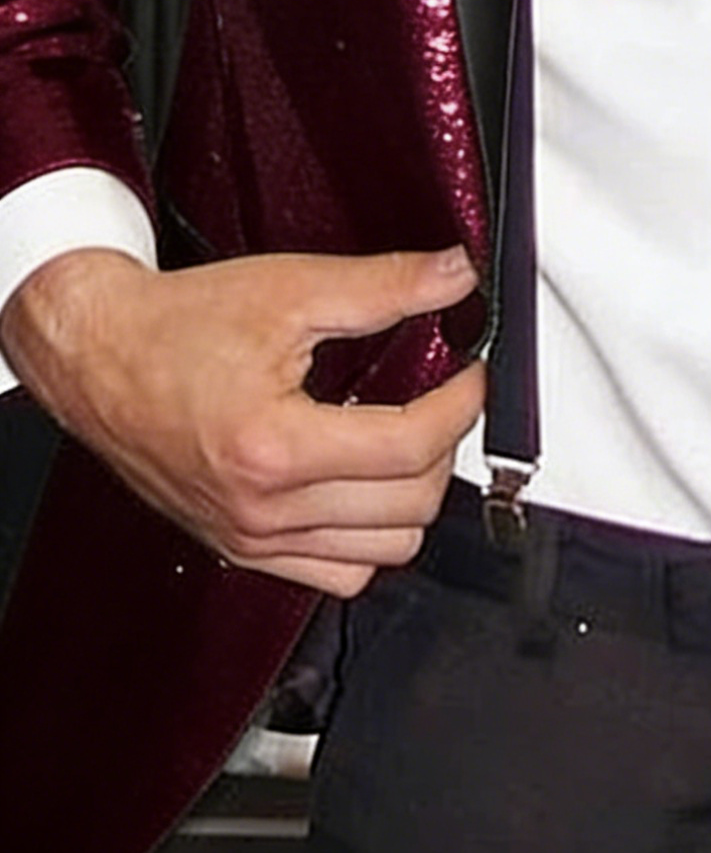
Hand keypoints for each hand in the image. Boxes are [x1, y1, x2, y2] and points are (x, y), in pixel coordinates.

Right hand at [1, 245, 484, 595]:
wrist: (98, 356)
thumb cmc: (176, 326)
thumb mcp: (288, 289)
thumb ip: (383, 287)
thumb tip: (453, 278)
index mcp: (274, 447)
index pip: (412, 447)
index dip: (461, 405)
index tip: (471, 372)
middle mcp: (262, 509)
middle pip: (411, 505)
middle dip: (444, 446)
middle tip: (441, 397)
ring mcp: (251, 538)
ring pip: (385, 551)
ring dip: (412, 495)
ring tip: (406, 438)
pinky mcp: (242, 550)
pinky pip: (339, 575)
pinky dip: (369, 537)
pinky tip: (365, 484)